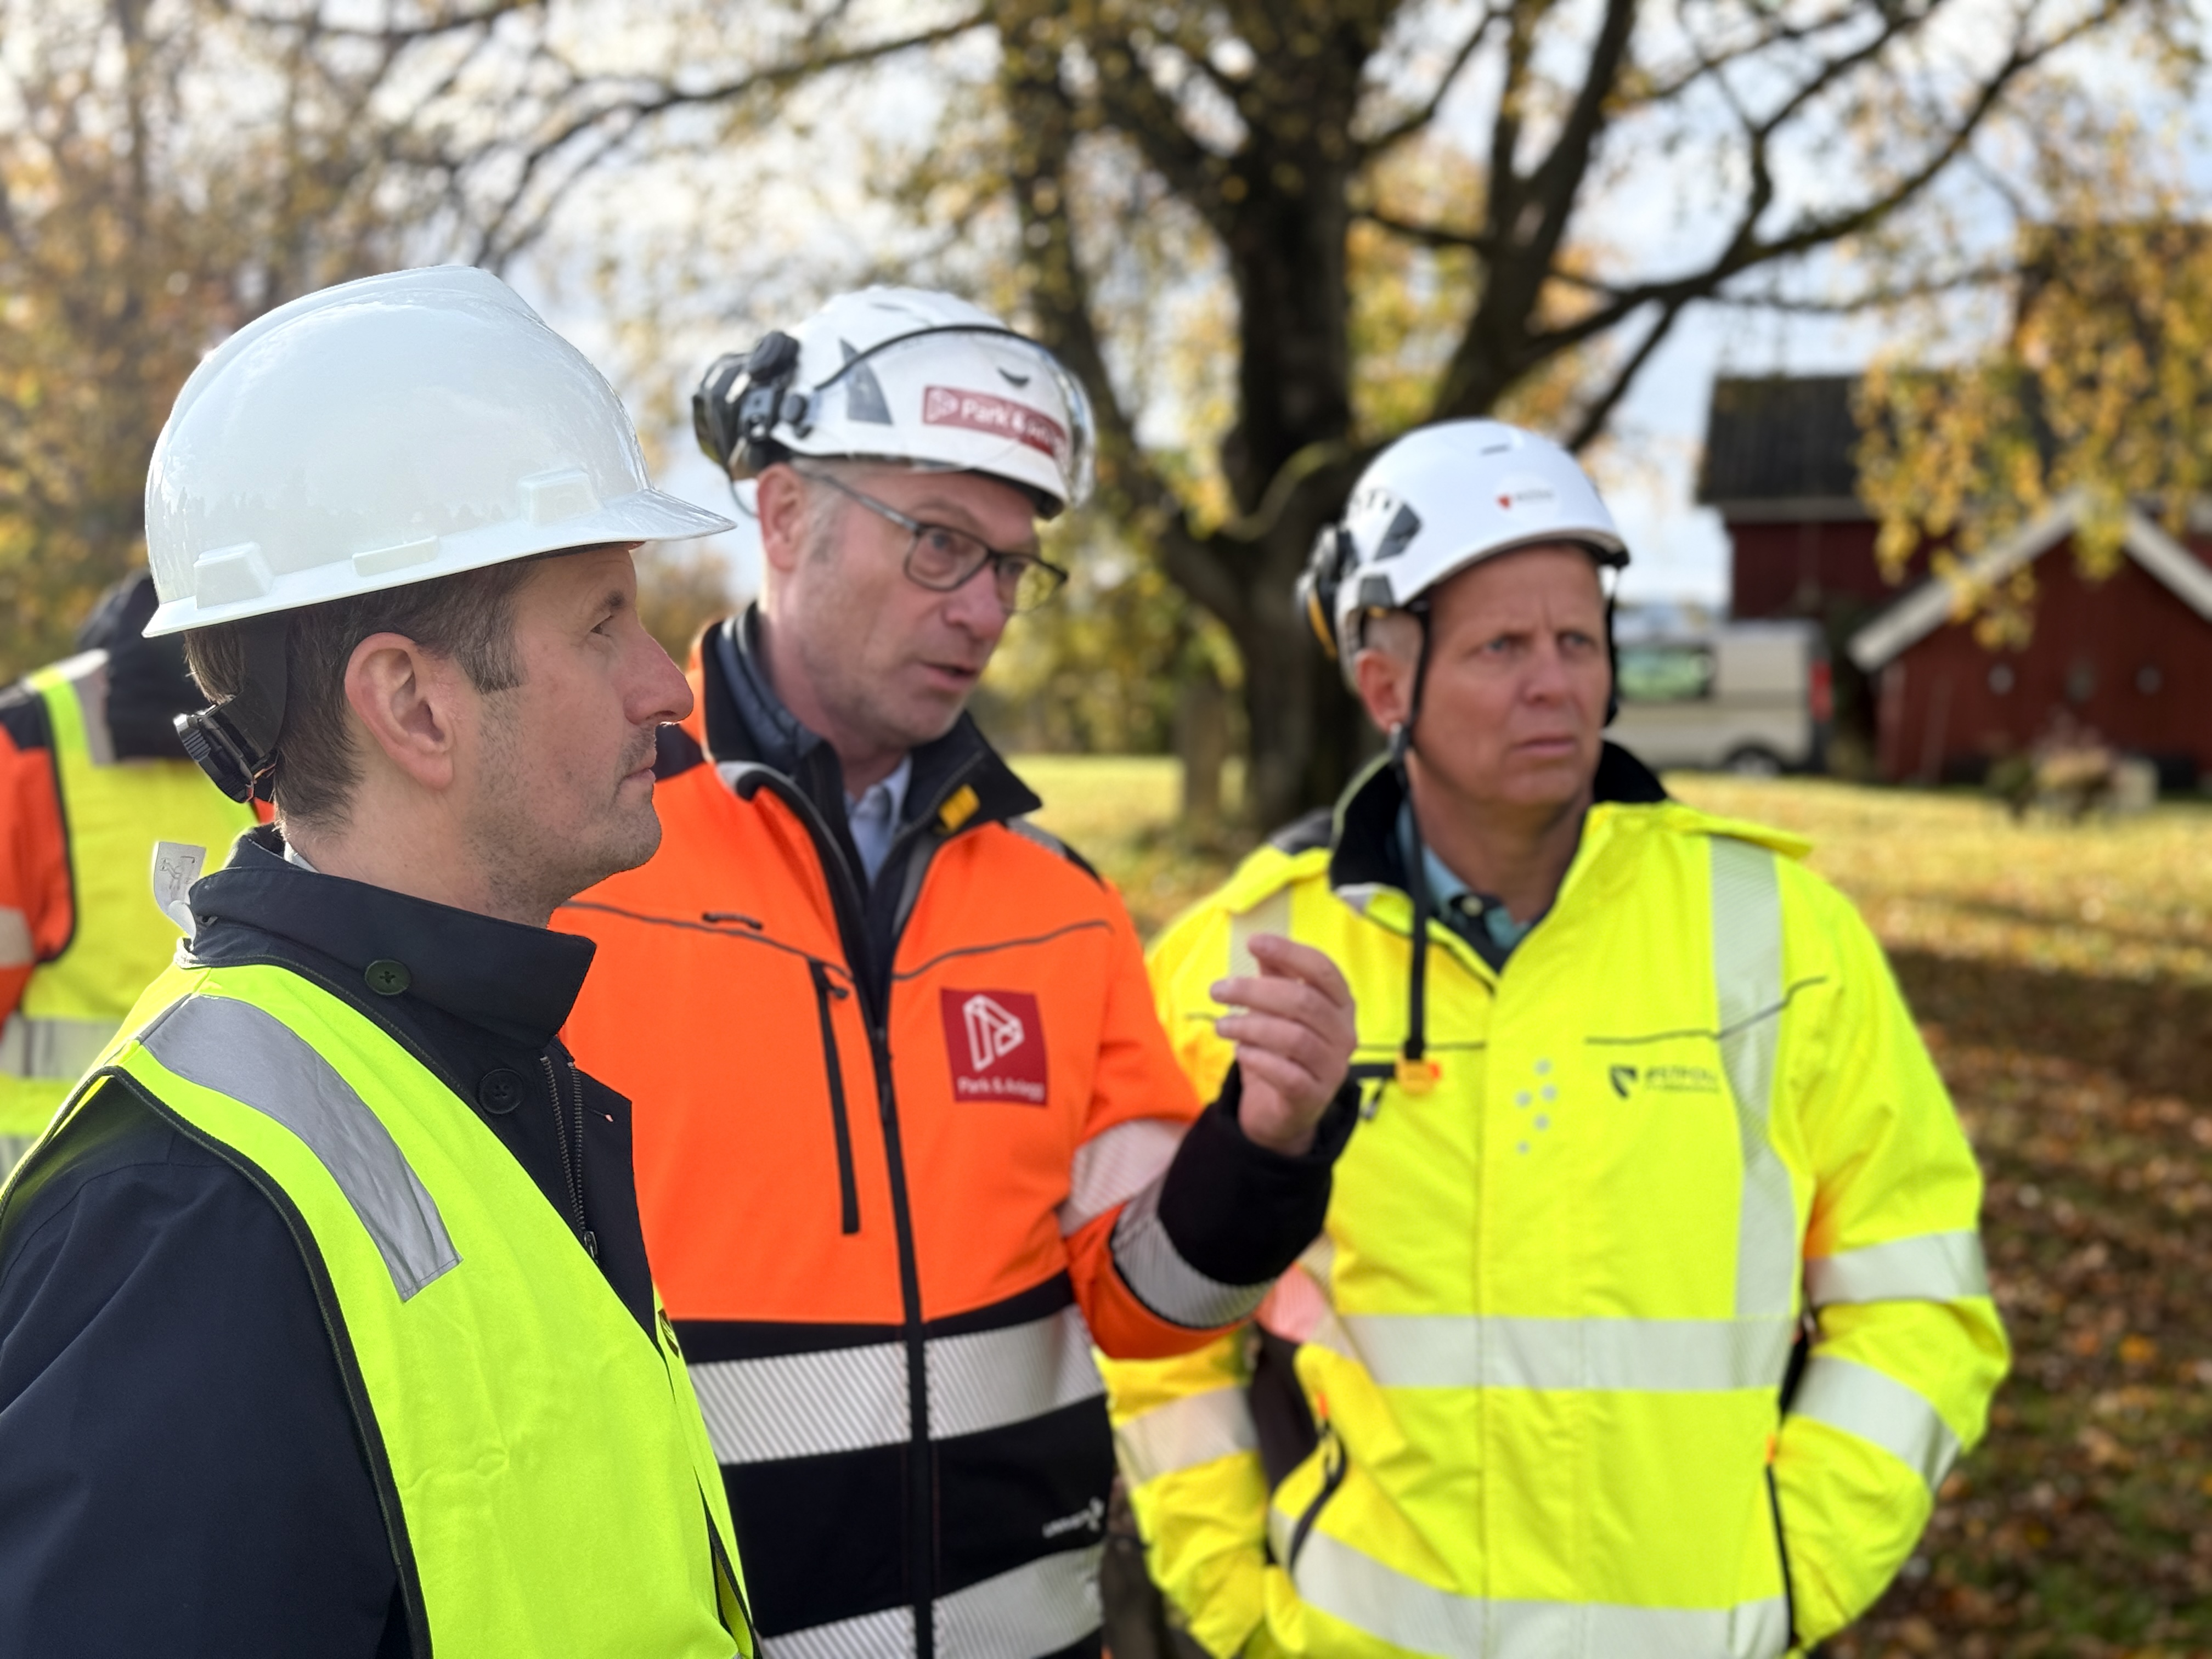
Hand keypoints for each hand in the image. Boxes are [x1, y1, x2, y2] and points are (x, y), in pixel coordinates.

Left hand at [1211, 933, 1356, 1157]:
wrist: (1286, 1108)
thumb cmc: (1282, 1047)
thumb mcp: (1279, 1008)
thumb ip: (1275, 976)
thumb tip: (1258, 942)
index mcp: (1340, 1004)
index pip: (1323, 970)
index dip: (1289, 952)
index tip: (1253, 941)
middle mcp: (1344, 1033)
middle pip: (1303, 1002)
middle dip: (1255, 991)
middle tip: (1218, 990)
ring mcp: (1332, 1067)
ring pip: (1294, 1038)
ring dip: (1250, 1027)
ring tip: (1221, 1025)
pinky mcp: (1313, 1096)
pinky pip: (1286, 1074)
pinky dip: (1259, 1059)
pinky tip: (1241, 1052)